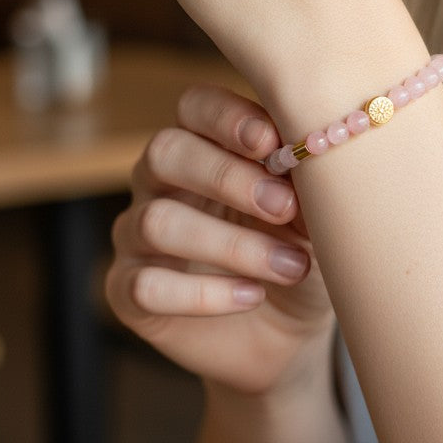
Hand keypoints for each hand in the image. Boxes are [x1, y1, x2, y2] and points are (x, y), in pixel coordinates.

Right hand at [106, 83, 333, 394]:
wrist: (288, 336)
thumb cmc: (300, 253)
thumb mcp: (315, 217)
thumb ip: (304, 182)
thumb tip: (309, 155)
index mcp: (204, 145)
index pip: (195, 106)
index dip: (227, 118)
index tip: (271, 141)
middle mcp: (161, 181)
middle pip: (165, 152)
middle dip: (227, 176)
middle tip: (285, 207)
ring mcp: (137, 235)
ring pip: (158, 222)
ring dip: (232, 244)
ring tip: (289, 266)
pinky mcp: (127, 292)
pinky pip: (145, 286)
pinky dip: (204, 293)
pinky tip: (250, 296)